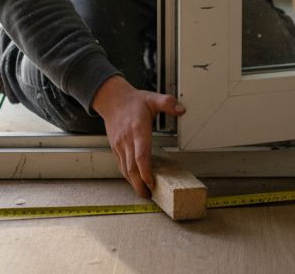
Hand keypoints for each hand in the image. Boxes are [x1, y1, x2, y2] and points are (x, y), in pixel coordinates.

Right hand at [90, 75, 185, 197]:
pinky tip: (135, 181)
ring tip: (144, 193)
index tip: (151, 182)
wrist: (112, 99)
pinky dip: (128, 175)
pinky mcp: (115, 147)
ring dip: (133, 183)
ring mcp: (120, 145)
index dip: (145, 171)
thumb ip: (168, 103)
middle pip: (132, 167)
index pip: (141, 155)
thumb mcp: (153, 98)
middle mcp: (127, 140)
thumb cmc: (133, 101)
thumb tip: (182, 110)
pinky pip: (121, 165)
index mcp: (138, 130)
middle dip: (139, 184)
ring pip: (125, 169)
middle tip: (149, 196)